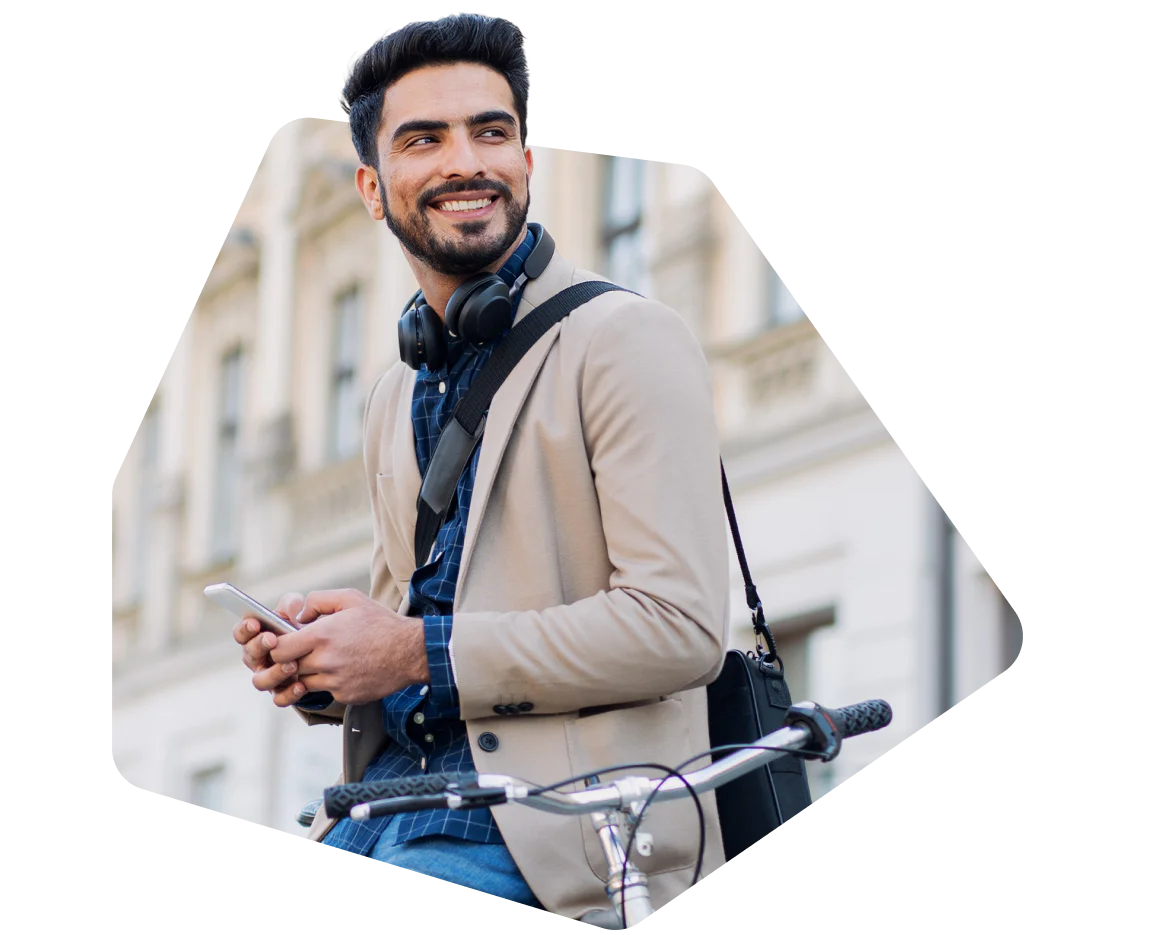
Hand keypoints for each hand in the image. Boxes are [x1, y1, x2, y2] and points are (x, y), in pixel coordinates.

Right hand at [232, 592, 310, 704]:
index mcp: (255, 637)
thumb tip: (294, 611)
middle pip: (249, 656)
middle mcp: (257, 659)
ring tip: (291, 664)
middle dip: (259, 646)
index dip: (244, 629)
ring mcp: (269, 677)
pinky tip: (302, 684)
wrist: (321, 652)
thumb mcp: (296, 611)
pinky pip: (280, 698)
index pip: (240, 634)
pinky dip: (289, 693)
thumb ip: (292, 604)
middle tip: (272, 639)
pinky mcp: (282, 692)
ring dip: (274, 673)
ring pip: (260, 681)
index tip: (255, 623)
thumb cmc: (299, 627)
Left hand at [267, 588, 430, 706]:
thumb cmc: (381, 623)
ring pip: (304, 682)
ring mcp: (335, 682)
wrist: (410, 651)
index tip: (283, 642)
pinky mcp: (345, 696)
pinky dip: (329, 682)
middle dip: (290, 660)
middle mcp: (324, 662)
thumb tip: (297, 616)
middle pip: (288, 668)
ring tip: (326, 659)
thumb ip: (317, 601)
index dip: (276, 647)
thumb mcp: (350, 598)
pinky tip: (345, 669)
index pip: (278, 650)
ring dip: (309, 672)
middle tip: (300, 652)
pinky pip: (326, 691)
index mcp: (321, 636)